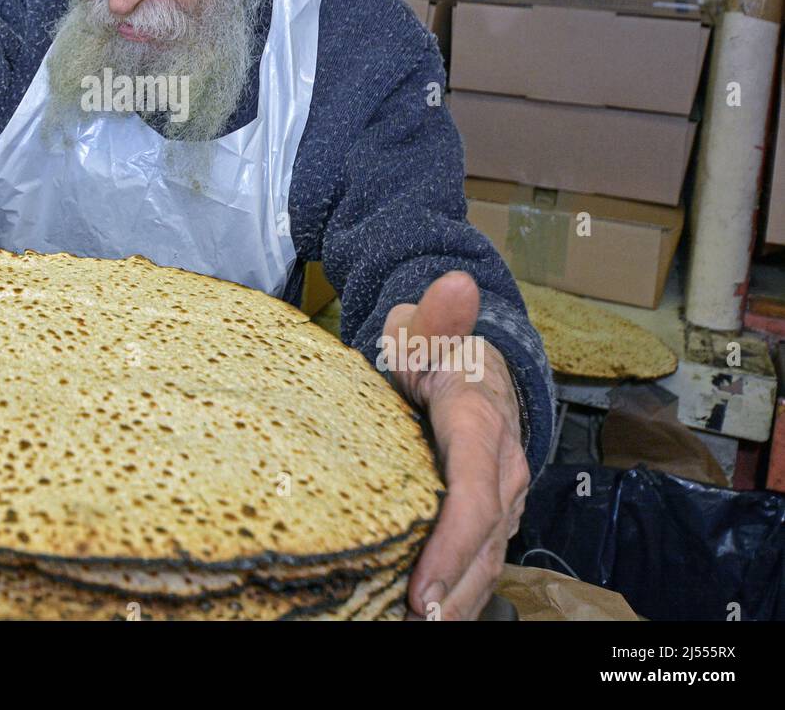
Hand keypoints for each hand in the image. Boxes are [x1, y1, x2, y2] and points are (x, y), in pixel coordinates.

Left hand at [380, 271, 529, 620]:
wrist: (474, 357)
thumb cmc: (436, 346)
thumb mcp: (426, 326)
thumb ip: (435, 315)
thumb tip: (455, 285)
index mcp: (481, 423)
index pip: (473, 496)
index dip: (450, 547)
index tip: (421, 589)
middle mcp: (503, 467)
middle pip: (482, 544)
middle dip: (451, 594)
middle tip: (411, 626)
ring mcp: (504, 494)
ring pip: (487, 561)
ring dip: (457, 603)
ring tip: (416, 630)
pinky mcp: (496, 512)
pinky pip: (482, 558)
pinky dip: (460, 593)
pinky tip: (430, 616)